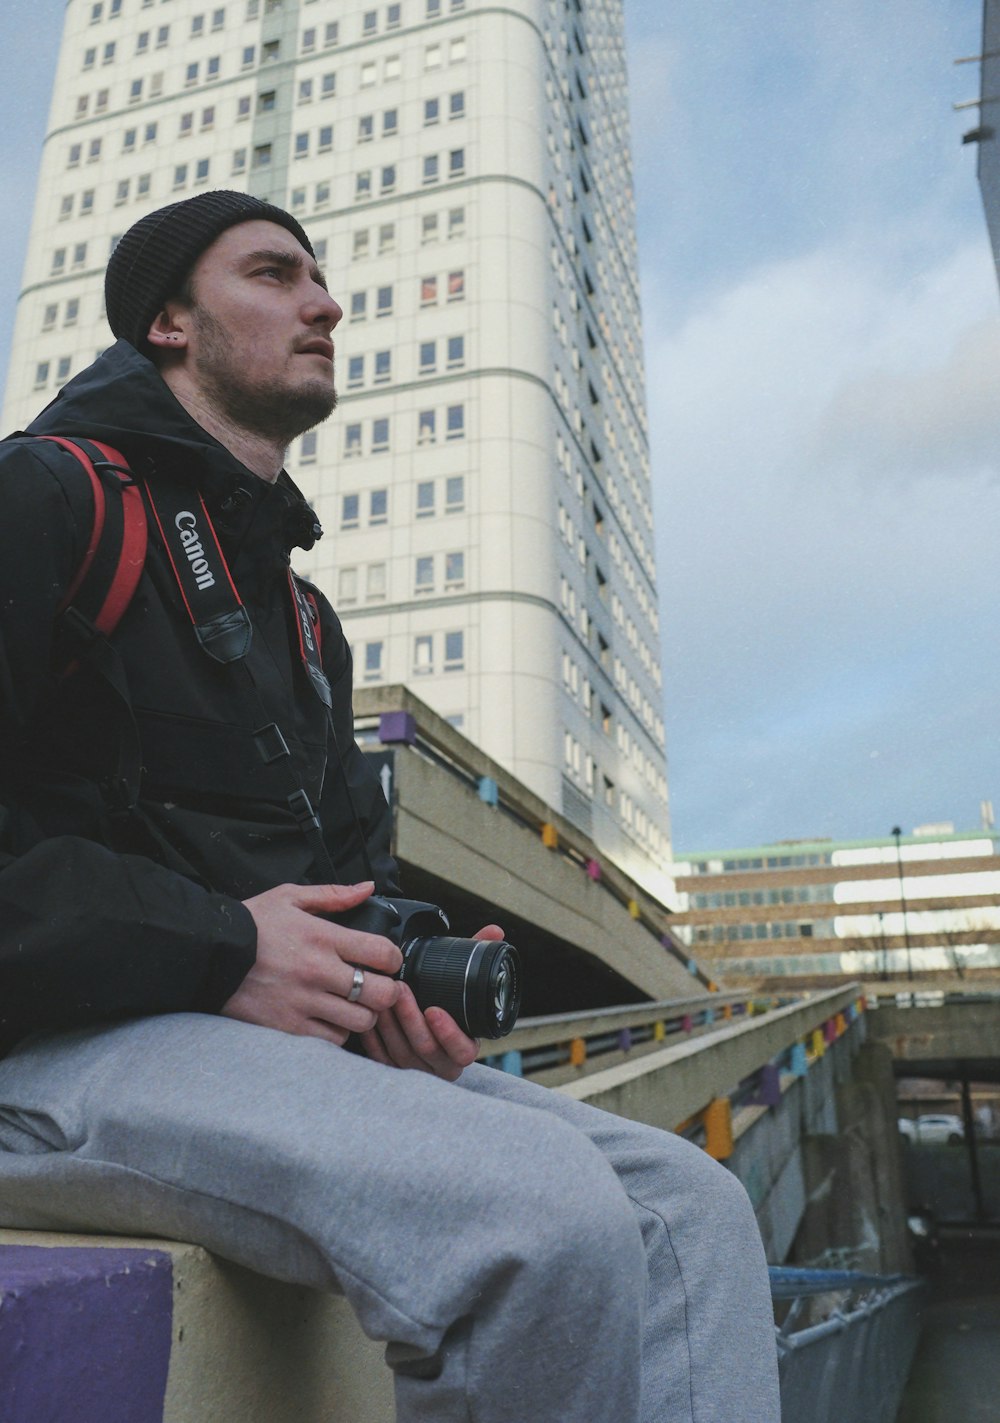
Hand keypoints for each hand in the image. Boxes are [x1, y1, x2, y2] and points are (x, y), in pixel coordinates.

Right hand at [223, 881, 402, 1044]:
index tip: (387, 960)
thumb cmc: (251, 925)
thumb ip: (333, 895)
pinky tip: (330, 1018)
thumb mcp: (289, 897)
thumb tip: (367, 889)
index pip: (382, 953)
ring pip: (361, 1022)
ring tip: (353, 1004)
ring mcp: (304, 1002)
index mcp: (322, 938)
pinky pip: (332, 1039)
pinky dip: (337, 1032)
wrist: (208, 954)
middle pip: (381, 994)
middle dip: (387, 992)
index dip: (393, 958)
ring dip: (364, 1014)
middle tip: (378, 987)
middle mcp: (318, 972)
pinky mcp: (289, 1027)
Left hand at [358, 922, 504, 1079]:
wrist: (426, 1034)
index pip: (463, 1051)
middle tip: (401, 989)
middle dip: (411, 1017)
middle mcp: (442, 1064)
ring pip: (401, 1052)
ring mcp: (416, 1070)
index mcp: (464, 1048)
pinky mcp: (391, 1070)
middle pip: (426, 1048)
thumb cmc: (449, 1007)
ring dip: (391, 1023)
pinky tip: (371, 1014)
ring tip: (384, 996)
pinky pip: (380, 1058)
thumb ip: (478, 957)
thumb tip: (495, 931)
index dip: (449, 1034)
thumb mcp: (465, 983)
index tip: (435, 1010)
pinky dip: (374, 1036)